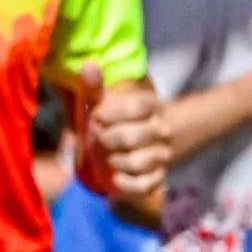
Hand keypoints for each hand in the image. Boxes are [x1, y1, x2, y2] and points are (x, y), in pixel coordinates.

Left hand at [74, 67, 167, 220]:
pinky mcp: (158, 178)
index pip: (134, 107)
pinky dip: (122, 183)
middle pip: (130, 137)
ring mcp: (162, 155)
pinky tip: (114, 176)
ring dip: (112, 162)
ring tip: (106, 158)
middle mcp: (162, 129)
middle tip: (96, 140)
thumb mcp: (98, 105)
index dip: (108, 115)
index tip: (96, 118)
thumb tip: (88, 65)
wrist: (119, 153)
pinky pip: (141, 185)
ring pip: (136, 162)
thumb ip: (93, 88)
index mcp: (151, 105)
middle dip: (105, 141)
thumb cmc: (106, 125)